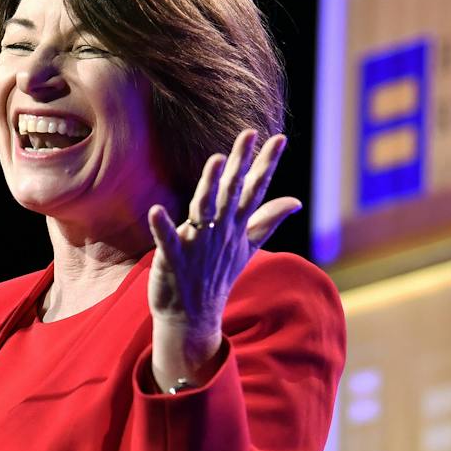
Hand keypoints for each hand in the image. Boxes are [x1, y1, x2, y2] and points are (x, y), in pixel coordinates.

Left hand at [145, 129, 300, 388]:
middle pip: (233, 191)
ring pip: (205, 210)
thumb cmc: (218, 276)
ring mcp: (198, 245)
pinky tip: (155, 210)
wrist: (194, 316)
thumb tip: (296, 201)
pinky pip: (167, 240)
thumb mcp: (247, 248)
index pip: (256, 190)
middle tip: (249, 133)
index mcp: (236, 226)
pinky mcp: (173, 259)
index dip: (266, 164)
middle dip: (241, 163)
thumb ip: (268, 221)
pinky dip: (162, 227)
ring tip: (216, 160)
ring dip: (210, 185)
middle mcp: (220, 232)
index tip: (279, 138)